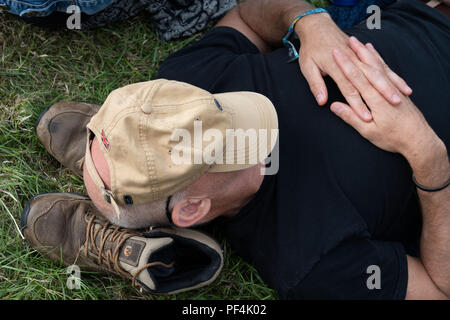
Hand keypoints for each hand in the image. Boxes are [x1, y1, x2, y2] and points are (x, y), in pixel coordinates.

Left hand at [295, 14, 412, 120]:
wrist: (318, 27)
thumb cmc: (311, 49)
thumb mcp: (307, 67)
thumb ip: (316, 85)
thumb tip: (322, 101)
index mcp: (336, 68)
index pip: (349, 89)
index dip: (358, 105)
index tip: (367, 118)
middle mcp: (352, 61)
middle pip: (370, 80)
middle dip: (383, 93)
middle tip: (394, 104)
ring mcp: (359, 57)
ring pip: (380, 72)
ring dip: (392, 84)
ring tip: (403, 95)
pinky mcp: (364, 54)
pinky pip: (382, 66)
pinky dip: (393, 75)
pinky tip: (403, 85)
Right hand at [329, 36, 440, 161]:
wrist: (419, 140)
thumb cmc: (393, 139)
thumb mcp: (369, 133)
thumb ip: (350, 117)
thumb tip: (333, 106)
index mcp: (374, 100)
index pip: (356, 77)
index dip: (344, 64)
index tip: (335, 53)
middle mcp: (383, 90)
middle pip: (367, 67)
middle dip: (355, 53)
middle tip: (345, 41)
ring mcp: (392, 88)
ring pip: (378, 66)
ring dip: (367, 53)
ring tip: (358, 42)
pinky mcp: (397, 90)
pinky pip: (387, 70)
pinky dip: (379, 60)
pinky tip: (374, 54)